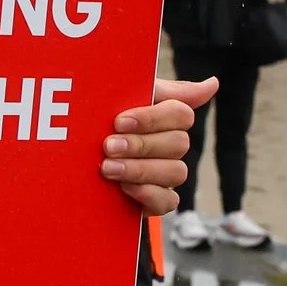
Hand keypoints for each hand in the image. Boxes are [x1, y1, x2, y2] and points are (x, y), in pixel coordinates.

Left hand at [103, 77, 221, 215]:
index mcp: (167, 117)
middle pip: (178, 144)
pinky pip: (168, 202)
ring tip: (107, 168)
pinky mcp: (156, 200)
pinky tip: (124, 188)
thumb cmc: (101, 119)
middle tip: (108, 146)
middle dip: (140, 145)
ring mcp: (166, 173)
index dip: (152, 119)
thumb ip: (165, 90)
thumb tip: (213, 83)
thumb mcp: (125, 96)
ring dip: (140, 170)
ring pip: (176, 172)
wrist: (73, 155)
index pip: (181, 114)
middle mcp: (171, 145)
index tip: (119, 121)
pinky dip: (148, 195)